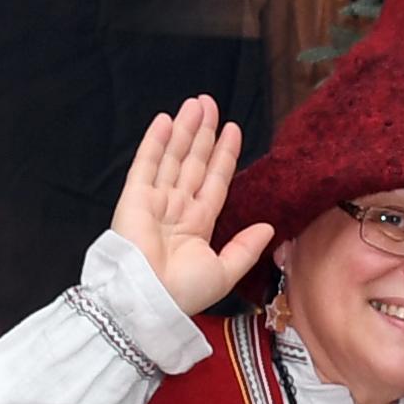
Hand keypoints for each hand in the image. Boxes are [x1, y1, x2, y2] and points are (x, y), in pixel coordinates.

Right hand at [114, 95, 277, 315]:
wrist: (149, 300)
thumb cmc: (183, 293)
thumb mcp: (225, 272)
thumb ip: (246, 248)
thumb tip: (269, 228)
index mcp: (198, 226)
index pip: (214, 182)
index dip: (223, 156)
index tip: (233, 130)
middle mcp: (176, 210)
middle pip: (193, 163)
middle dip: (203, 134)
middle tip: (211, 103)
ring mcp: (154, 201)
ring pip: (173, 158)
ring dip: (185, 130)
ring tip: (197, 103)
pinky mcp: (134, 198)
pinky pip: (146, 164)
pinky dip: (155, 142)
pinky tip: (166, 120)